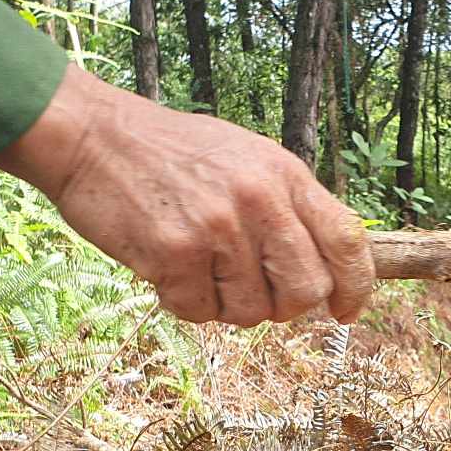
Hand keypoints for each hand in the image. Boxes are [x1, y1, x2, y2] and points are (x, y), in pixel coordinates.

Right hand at [0, 67, 373, 326]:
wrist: (94, 138)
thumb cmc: (170, 153)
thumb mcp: (245, 158)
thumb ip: (285, 205)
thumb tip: (325, 270)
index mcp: (283, 173)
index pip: (346, 239)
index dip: (356, 286)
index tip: (346, 311)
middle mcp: (258, 199)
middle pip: (306, 290)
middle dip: (284, 307)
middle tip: (254, 295)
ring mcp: (217, 228)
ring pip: (251, 311)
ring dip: (226, 305)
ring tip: (200, 270)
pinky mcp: (174, 253)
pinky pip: (199, 313)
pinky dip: (184, 303)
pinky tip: (167, 269)